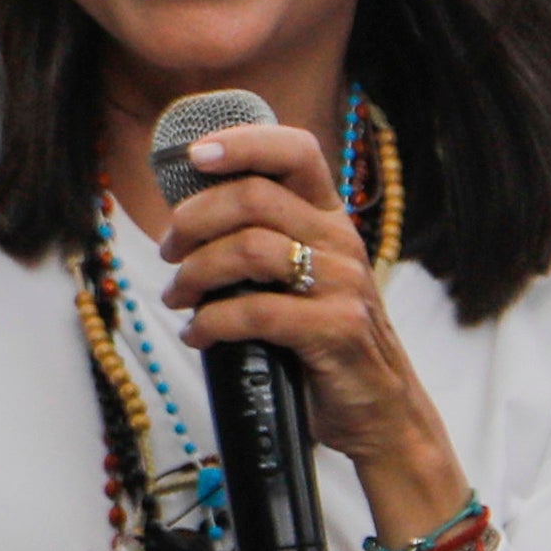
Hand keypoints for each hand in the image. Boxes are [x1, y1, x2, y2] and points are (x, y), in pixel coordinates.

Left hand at [158, 115, 471, 532]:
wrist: (380, 409)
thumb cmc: (326, 341)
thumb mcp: (303, 278)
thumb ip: (264, 241)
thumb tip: (185, 222)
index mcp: (330, 218)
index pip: (295, 152)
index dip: (243, 142)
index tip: (196, 154)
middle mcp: (340, 241)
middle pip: (253, 197)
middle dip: (193, 220)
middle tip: (170, 252)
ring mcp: (342, 284)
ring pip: (248, 249)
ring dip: (196, 273)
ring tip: (178, 296)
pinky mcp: (335, 330)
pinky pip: (256, 312)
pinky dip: (212, 323)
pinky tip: (199, 335)